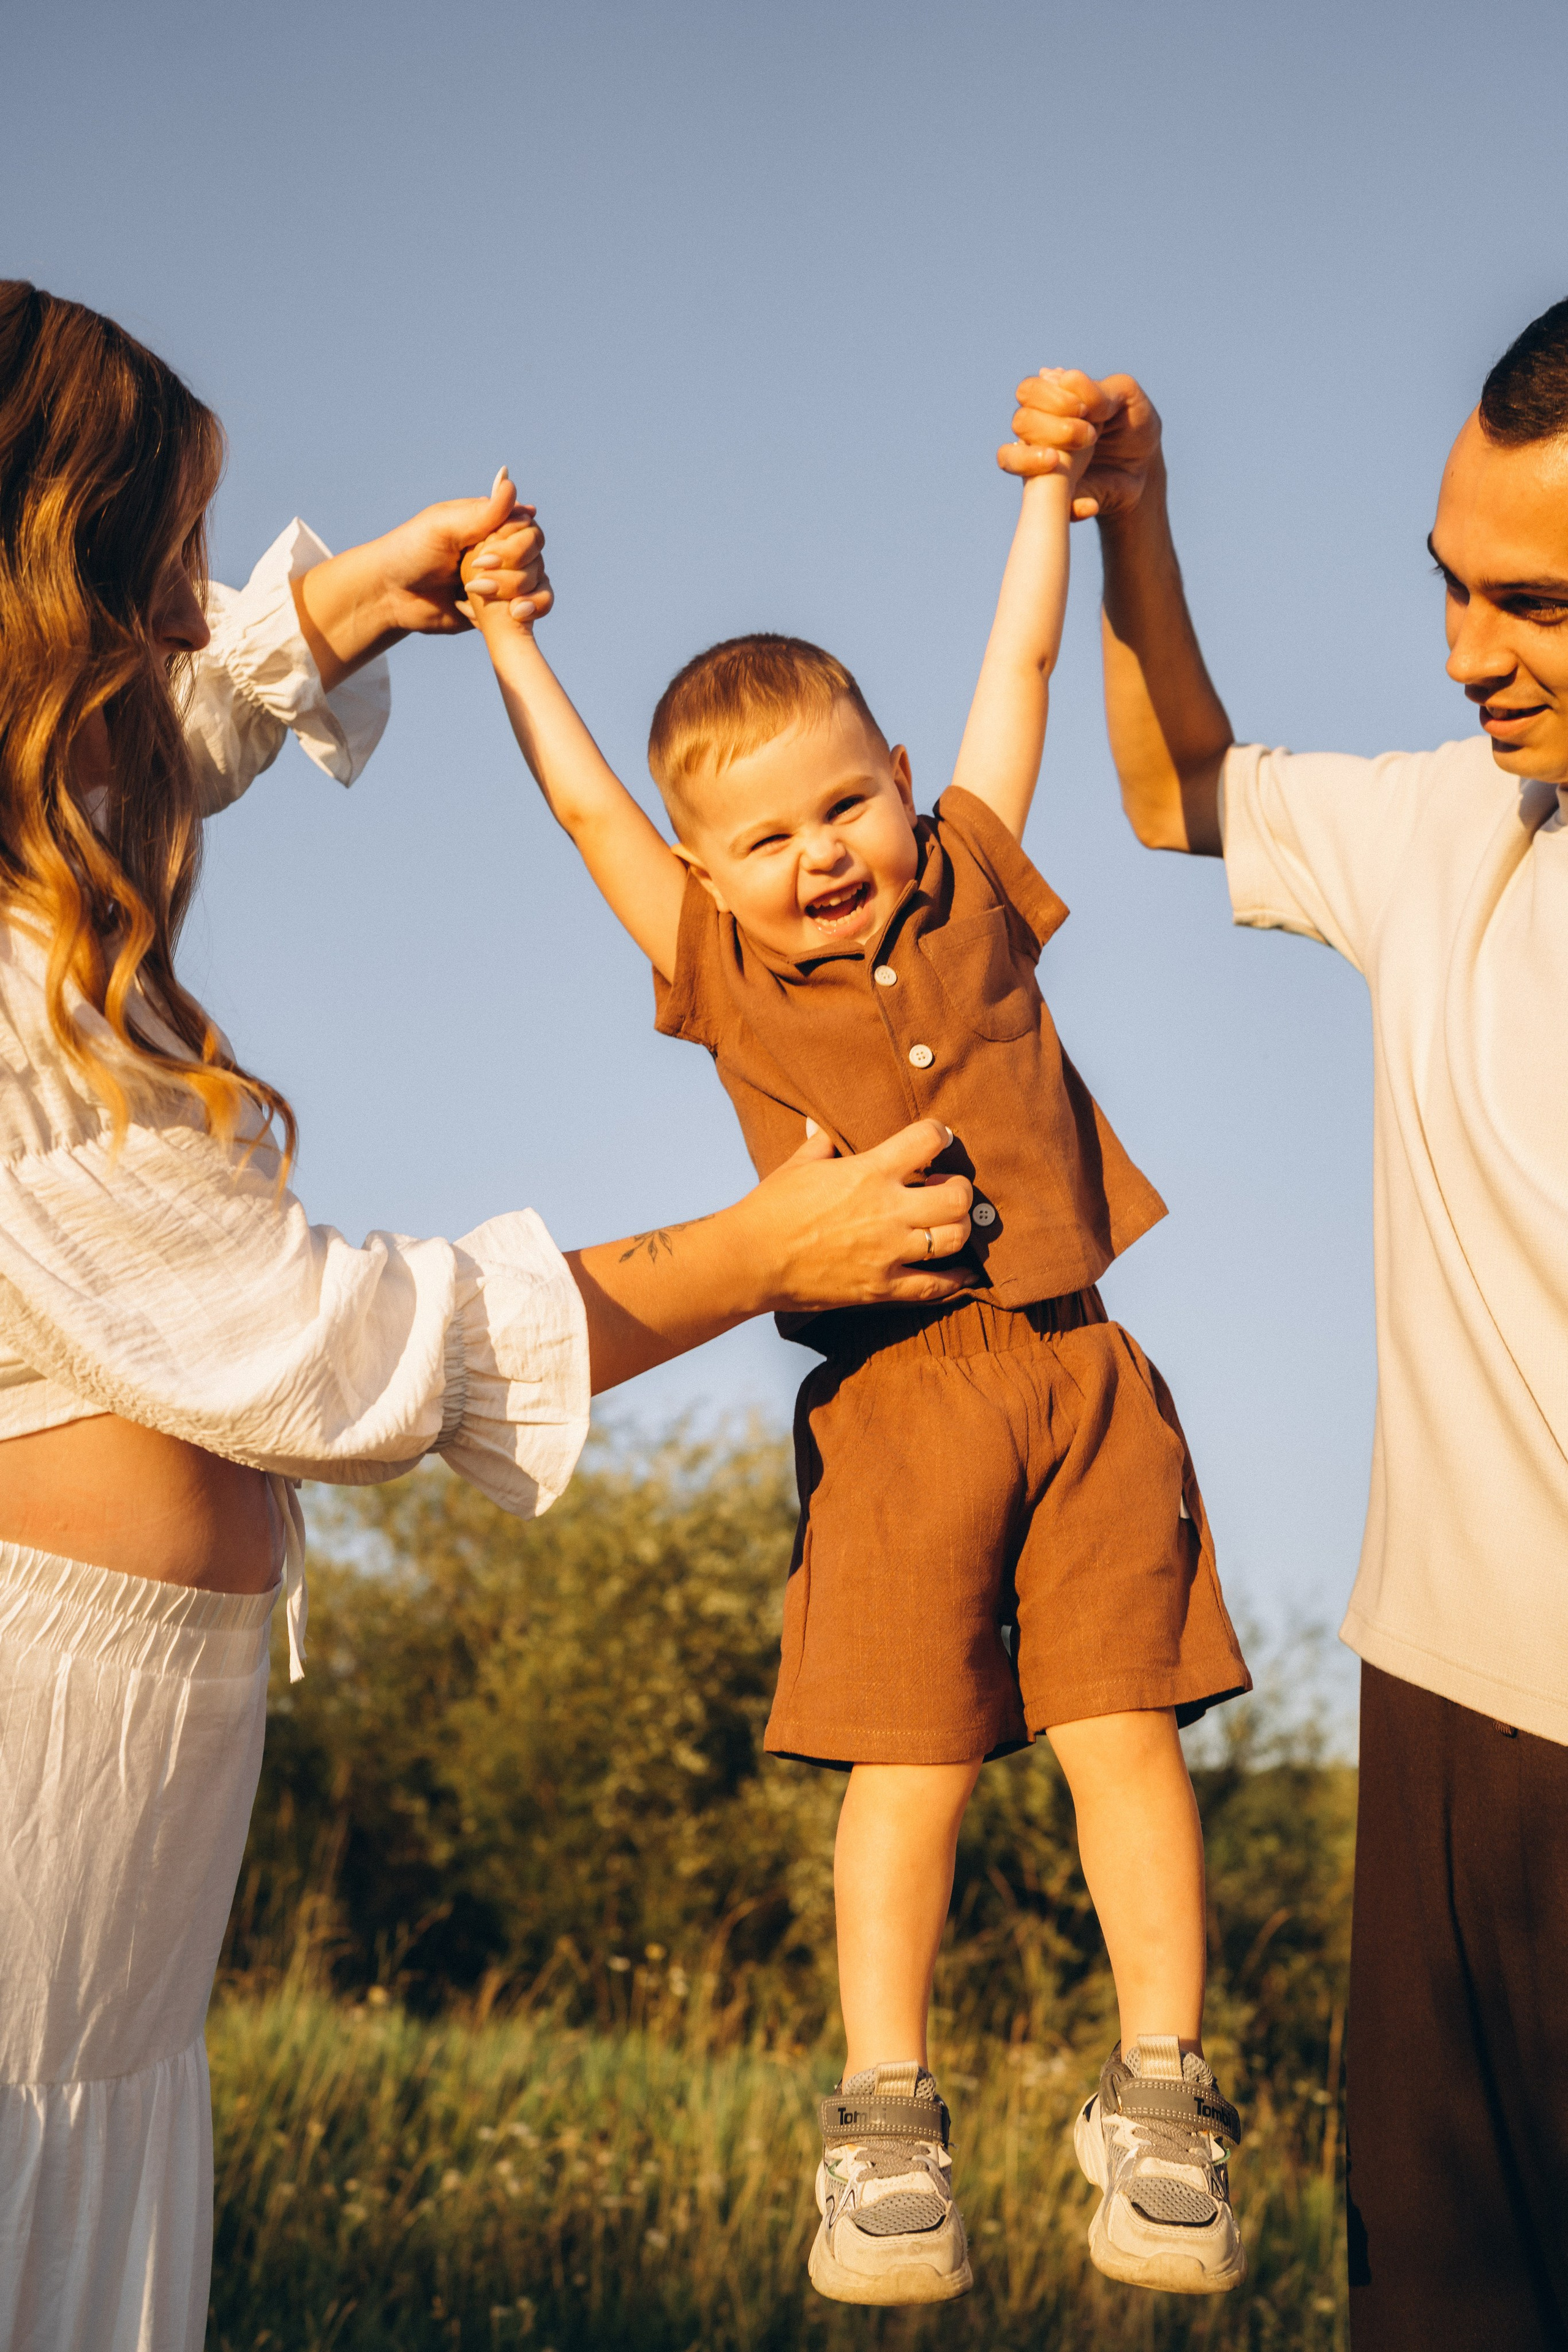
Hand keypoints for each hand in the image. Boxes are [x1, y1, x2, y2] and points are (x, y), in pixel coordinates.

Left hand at [373, 467, 548, 635]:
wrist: (391, 595)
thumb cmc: (410, 552)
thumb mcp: (444, 526)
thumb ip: (482, 512)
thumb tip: (510, 482)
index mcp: (491, 525)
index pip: (529, 529)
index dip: (515, 546)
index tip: (481, 557)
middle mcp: (503, 551)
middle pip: (536, 558)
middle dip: (512, 573)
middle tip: (471, 579)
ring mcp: (505, 581)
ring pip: (539, 585)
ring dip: (512, 592)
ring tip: (475, 596)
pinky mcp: (501, 609)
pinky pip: (532, 611)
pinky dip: (522, 613)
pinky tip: (501, 614)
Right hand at [737, 1119, 974, 1310]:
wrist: (750, 1260)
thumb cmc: (771, 1208)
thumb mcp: (798, 1165)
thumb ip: (821, 1142)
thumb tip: (820, 1123)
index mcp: (868, 1172)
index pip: (926, 1140)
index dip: (939, 1134)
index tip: (938, 1138)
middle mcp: (887, 1211)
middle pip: (956, 1197)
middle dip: (960, 1189)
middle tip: (947, 1187)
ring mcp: (887, 1252)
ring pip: (953, 1238)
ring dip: (958, 1227)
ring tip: (947, 1223)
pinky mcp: (881, 1287)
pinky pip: (934, 1286)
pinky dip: (954, 1280)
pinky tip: (962, 1272)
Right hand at [998, 370, 1163, 525]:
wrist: (1144, 469)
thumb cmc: (1132, 425)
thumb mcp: (1127, 400)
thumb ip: (1101, 391)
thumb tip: (1065, 377)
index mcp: (1053, 402)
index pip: (1029, 391)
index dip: (1049, 396)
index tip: (1082, 409)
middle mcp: (1038, 431)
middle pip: (1020, 421)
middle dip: (1051, 427)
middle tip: (1090, 436)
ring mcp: (1038, 464)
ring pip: (1009, 458)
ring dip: (1032, 459)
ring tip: (1059, 463)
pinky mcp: (1050, 498)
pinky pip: (1038, 506)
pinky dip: (1067, 507)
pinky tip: (1092, 504)